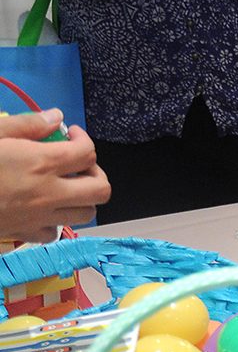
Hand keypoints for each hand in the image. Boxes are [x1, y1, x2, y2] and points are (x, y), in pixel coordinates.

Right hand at [0, 110, 109, 242]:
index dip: (85, 140)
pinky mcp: (22, 234)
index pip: (88, 154)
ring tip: (64, 184)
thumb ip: (26, 125)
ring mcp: (38, 217)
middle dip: (96, 173)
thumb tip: (56, 117)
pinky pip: (54, 231)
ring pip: (86, 214)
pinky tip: (40, 207)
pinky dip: (55, 220)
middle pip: (101, 190)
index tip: (71, 135)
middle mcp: (49, 193)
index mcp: (42, 164)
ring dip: (82, 198)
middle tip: (77, 163)